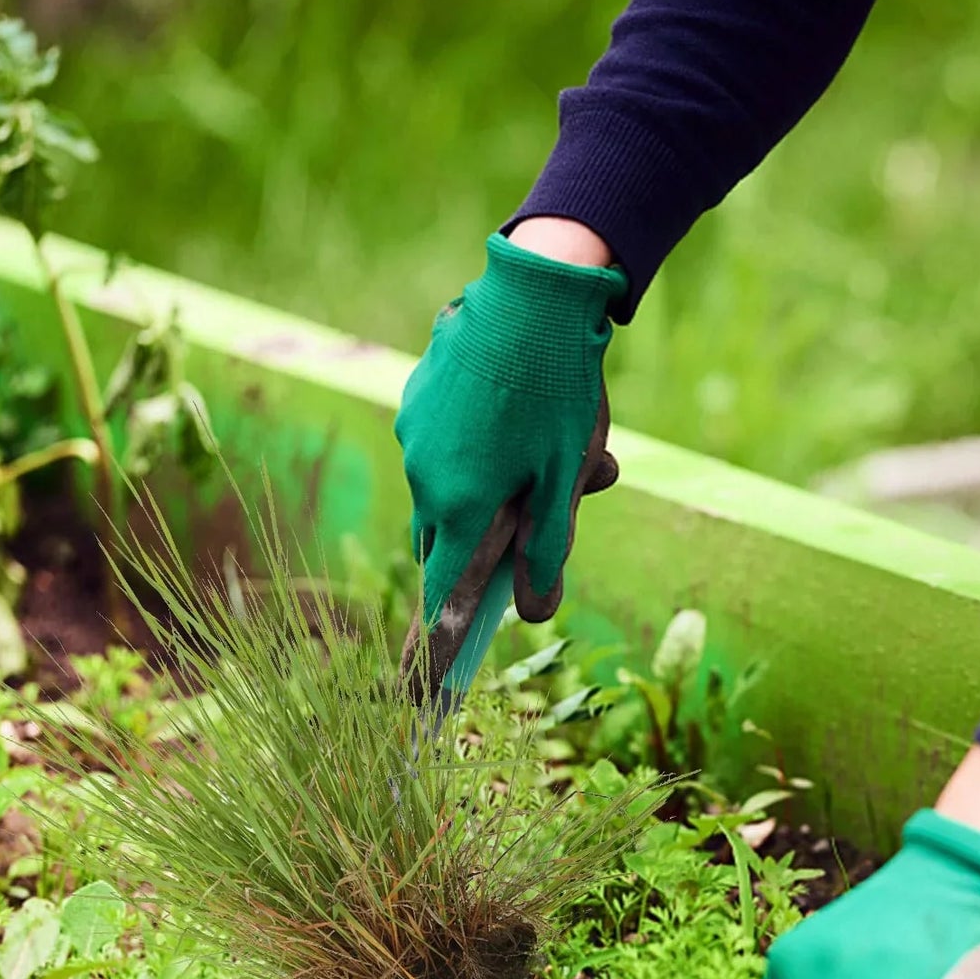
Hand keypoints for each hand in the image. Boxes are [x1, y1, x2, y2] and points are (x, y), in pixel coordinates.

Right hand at [395, 229, 627, 631]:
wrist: (534, 291)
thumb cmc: (557, 393)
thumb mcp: (565, 480)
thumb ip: (549, 550)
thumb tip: (535, 612)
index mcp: (458, 505)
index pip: (440, 593)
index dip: (435, 641)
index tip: (424, 686)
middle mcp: (423, 474)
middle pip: (444, 540)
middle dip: (481, 546)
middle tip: (537, 518)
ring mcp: (414, 431)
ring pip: (447, 486)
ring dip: (489, 487)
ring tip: (560, 448)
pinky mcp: (418, 394)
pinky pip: (442, 441)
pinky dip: (475, 445)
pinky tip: (521, 406)